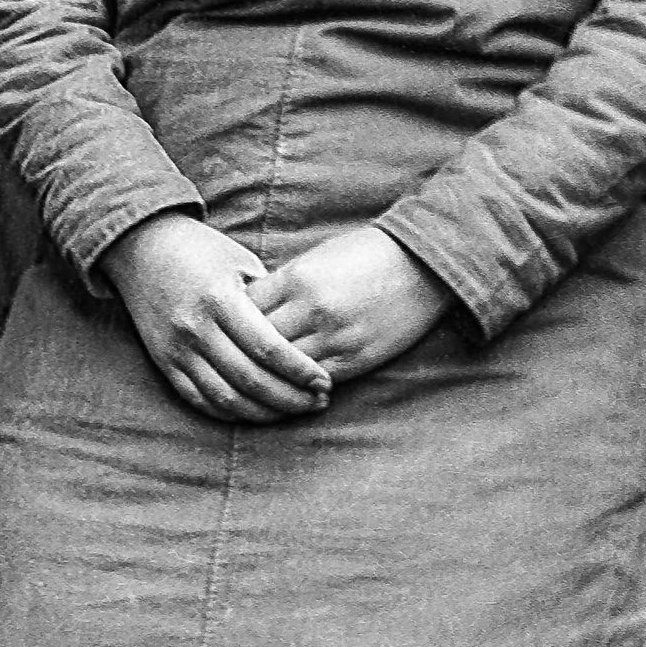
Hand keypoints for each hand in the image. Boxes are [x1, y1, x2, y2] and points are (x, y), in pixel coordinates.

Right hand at [100, 210, 333, 423]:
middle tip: (317, 402)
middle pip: (250, 379)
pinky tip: (255, 411)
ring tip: (291, 410)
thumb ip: (270, 300)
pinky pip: (199, 399)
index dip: (300, 371)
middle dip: (290, 398)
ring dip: (263, 413)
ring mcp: (176, 348)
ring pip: (225, 398)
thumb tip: (308, 335)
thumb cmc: (201, 250)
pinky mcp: (163, 361)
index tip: (324, 382)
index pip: (268, 349)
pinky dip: (229, 413)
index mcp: (220, 299)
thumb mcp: (241, 263)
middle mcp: (196, 328)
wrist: (140, 247)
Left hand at [245, 224, 453, 383]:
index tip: (222, 331)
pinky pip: (314, 383)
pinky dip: (297, 389)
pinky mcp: (357, 358)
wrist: (423, 263)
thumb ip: (282, 286)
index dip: (229, 324)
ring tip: (250, 385)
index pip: (244, 311)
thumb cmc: (363, 254)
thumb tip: (248, 311)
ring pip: (282, 371)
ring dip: (266, 379)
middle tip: (227, 365)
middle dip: (240, 355)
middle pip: (257, 344)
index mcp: (296, 279)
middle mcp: (312, 310)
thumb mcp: (315, 260)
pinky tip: (285, 392)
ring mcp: (335, 337)